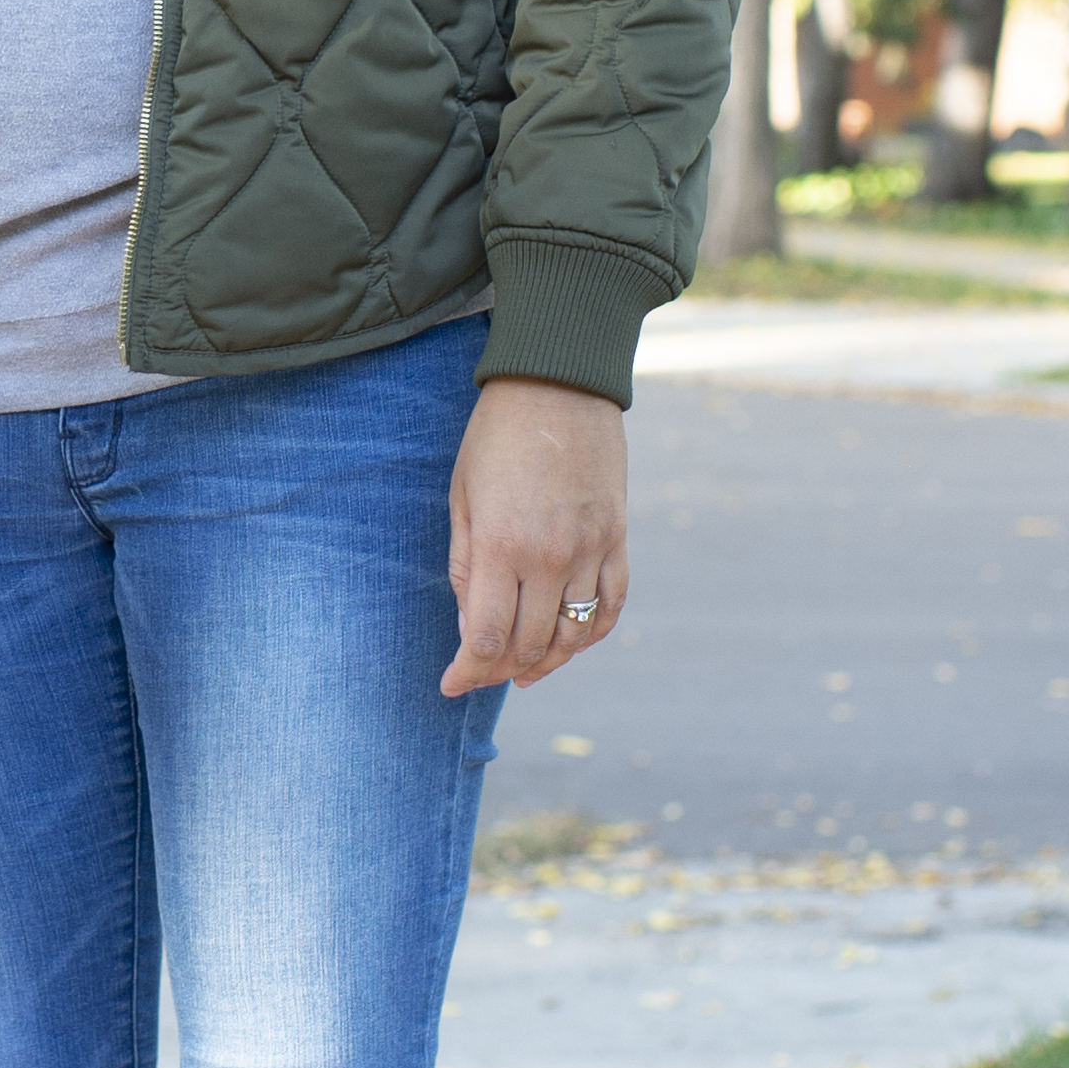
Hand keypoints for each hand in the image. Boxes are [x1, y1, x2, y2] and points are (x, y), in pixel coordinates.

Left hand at [443, 377, 627, 696]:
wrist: (559, 383)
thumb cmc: (496, 437)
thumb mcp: (462, 497)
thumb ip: (465, 567)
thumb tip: (469, 628)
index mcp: (501, 545)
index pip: (487, 637)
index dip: (468, 671)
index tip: (450, 684)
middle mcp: (550, 556)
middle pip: (530, 644)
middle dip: (500, 670)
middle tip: (480, 674)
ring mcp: (592, 549)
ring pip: (574, 634)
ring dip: (547, 661)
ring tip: (523, 670)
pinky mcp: (618, 538)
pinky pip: (612, 605)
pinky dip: (592, 634)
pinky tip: (569, 642)